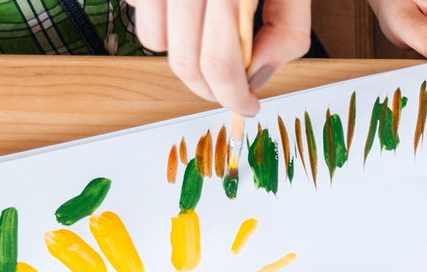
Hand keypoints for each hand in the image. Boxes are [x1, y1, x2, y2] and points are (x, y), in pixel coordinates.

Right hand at [133, 0, 312, 112]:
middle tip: (232, 87)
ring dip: (183, 52)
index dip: (233, 96)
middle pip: (184, 62)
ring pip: (155, 40)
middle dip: (210, 87)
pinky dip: (164, 21)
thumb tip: (258, 76)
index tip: (248, 106)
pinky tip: (191, 10)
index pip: (218, 63)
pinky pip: (140, 11)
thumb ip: (287, 30)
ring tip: (211, 38)